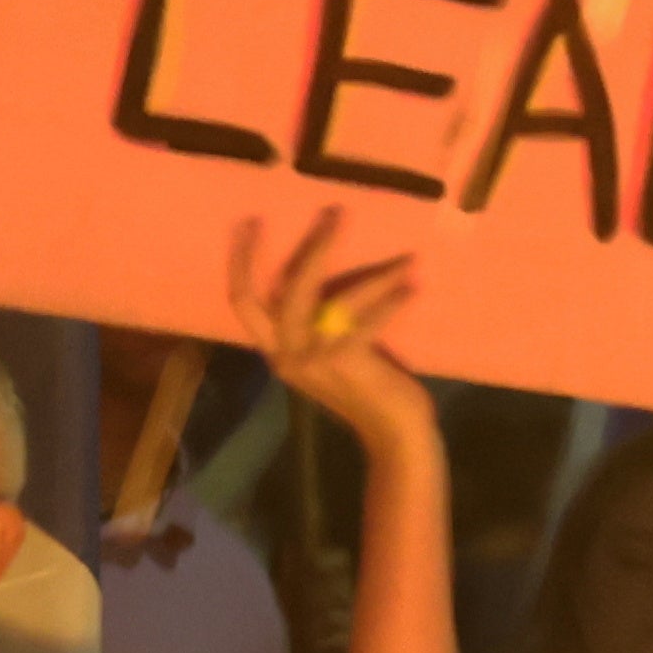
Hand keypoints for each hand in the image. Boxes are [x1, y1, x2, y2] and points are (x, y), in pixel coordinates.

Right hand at [227, 209, 429, 446]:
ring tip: (404, 259)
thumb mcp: (328, 354)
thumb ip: (315, 323)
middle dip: (312, 247)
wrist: (393, 437)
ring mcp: (311, 359)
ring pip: (331, 298)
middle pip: (286, 288)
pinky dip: (390, 299)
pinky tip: (411, 286)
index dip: (241, 261)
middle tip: (335, 215)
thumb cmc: (368, 390)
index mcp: (277, 352)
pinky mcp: (342, 361)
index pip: (244, 302)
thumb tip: (323, 271)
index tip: (248, 222)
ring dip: (372, 274)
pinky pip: (364, 318)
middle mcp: (286, 355)